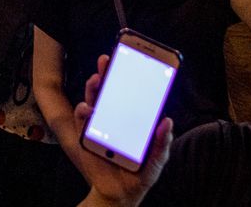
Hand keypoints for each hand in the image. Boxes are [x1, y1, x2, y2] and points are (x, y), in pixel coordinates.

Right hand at [68, 55, 171, 206]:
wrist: (120, 195)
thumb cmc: (140, 174)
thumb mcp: (157, 160)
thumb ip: (162, 143)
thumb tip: (167, 121)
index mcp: (131, 118)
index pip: (129, 92)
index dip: (128, 75)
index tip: (130, 57)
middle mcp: (113, 117)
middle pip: (108, 91)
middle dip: (106, 73)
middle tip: (107, 60)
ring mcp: (98, 126)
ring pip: (93, 101)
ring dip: (93, 89)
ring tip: (96, 79)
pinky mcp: (86, 137)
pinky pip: (82, 122)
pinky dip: (83, 113)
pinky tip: (87, 109)